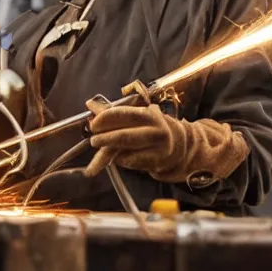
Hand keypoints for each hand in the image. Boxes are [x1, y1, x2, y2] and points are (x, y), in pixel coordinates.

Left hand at [84, 98, 249, 184]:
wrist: (180, 145)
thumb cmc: (152, 129)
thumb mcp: (138, 117)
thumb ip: (116, 115)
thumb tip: (91, 108)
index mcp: (148, 114)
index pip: (122, 114)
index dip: (105, 119)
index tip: (94, 124)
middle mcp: (154, 129)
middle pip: (122, 136)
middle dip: (104, 139)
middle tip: (93, 141)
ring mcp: (156, 146)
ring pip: (125, 151)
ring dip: (107, 154)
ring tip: (97, 159)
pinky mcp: (156, 160)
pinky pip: (130, 162)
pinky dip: (120, 161)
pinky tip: (117, 160)